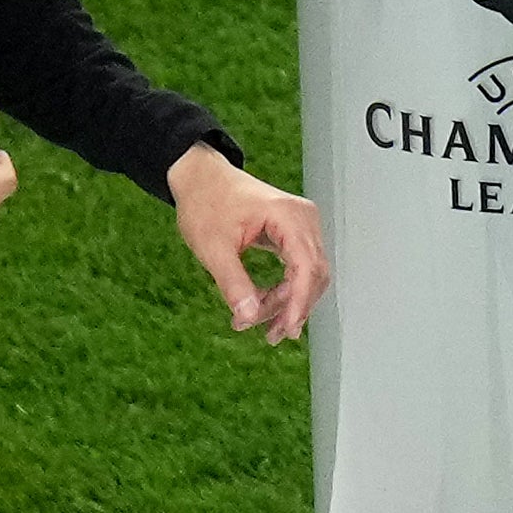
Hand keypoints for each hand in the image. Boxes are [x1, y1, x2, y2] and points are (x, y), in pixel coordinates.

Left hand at [168, 142, 327, 343]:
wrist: (200, 178)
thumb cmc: (205, 202)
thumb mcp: (213, 247)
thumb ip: (233, 283)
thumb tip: (249, 316)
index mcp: (287, 216)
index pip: (307, 267)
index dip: (299, 303)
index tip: (286, 329)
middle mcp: (302, 218)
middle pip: (313, 275)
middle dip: (292, 308)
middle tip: (270, 334)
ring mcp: (301, 225)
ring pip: (309, 275)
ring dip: (288, 303)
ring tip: (260, 323)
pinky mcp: (294, 233)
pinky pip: (300, 268)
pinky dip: (285, 289)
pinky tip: (266, 306)